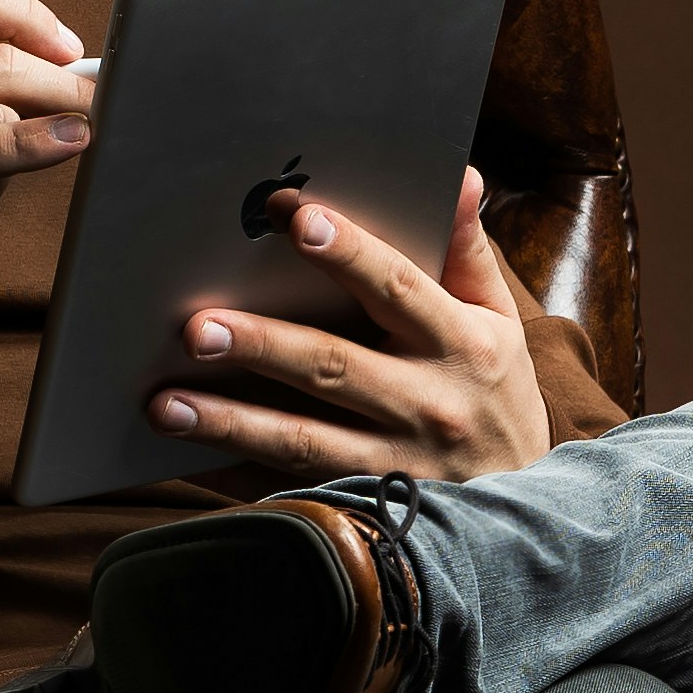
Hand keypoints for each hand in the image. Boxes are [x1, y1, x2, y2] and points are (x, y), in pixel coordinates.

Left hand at [151, 167, 558, 484]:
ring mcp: (395, 467)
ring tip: (165, 403)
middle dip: (264, 344)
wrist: (528, 519)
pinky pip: (292, 495)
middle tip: (196, 325)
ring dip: (231, 422)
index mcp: (459, 344)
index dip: (348, 252)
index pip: (398, 288)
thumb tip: (458, 173)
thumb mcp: (496, 322)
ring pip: (303, 441)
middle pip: (335, 367)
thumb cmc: (494, 398)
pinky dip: (237, 482)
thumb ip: (465, 250)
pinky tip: (185, 463)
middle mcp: (427, 405)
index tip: (295, 216)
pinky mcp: (367, 512)